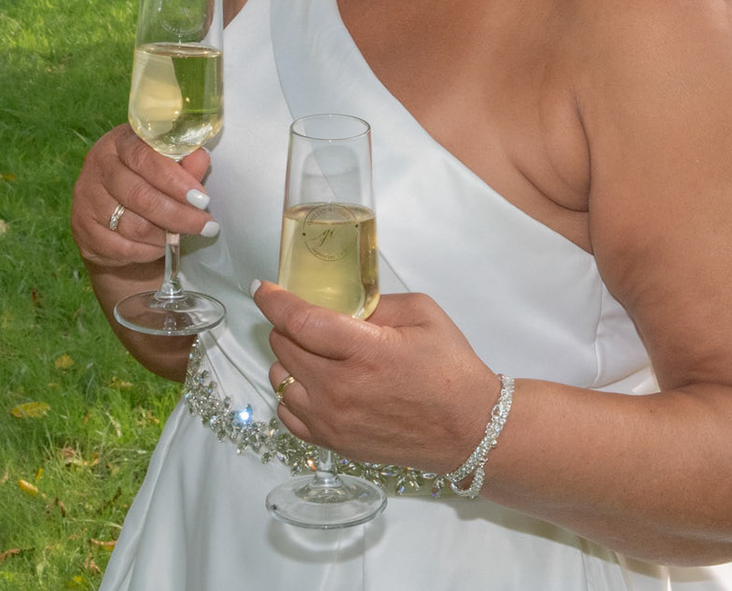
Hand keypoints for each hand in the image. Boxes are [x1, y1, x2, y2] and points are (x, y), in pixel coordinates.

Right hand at [70, 127, 216, 270]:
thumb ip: (185, 163)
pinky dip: (148, 251)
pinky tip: (161, 246)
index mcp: (120, 141)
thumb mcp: (169, 168)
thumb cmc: (150, 184)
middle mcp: (98, 165)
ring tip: (183, 235)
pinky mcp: (83, 229)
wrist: (115, 219)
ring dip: (165, 235)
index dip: (175, 180)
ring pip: (133, 226)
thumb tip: (200, 158)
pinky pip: (122, 248)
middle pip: (140, 195)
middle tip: (205, 225)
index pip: (145, 158)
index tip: (202, 198)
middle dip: (178, 214)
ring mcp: (86, 198)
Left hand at [255, 284, 501, 474]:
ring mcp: (332, 421)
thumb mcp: (423, 315)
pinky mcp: (333, 443)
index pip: (301, 321)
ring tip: (313, 351)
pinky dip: (291, 392)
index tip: (263, 288)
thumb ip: (377, 304)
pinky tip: (311, 381)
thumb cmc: (451, 369)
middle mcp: (340, 389)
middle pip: (285, 347)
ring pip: (280, 380)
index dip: (275, 301)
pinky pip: (288, 413)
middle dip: (287, 326)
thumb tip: (341, 304)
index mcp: (365, 352)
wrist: (469, 429)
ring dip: (288, 359)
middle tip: (305, 318)